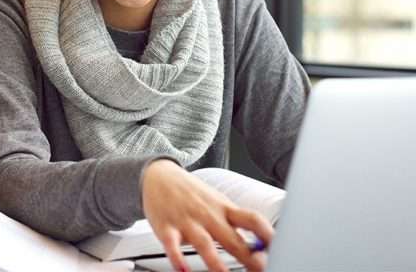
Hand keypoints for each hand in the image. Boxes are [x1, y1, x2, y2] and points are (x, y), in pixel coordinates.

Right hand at [141, 160, 273, 271]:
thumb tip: (262, 245)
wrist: (158, 175)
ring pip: (204, 243)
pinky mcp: (166, 227)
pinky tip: (184, 269)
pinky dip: (178, 258)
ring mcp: (187, 221)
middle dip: (248, 257)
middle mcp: (208, 215)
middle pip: (232, 238)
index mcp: (223, 208)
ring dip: (216, 263)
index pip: (251, 219)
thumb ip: (234, 222)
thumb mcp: (215, 201)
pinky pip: (172, 245)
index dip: (267, 233)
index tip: (279, 247)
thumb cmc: (191, 193)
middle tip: (261, 269)